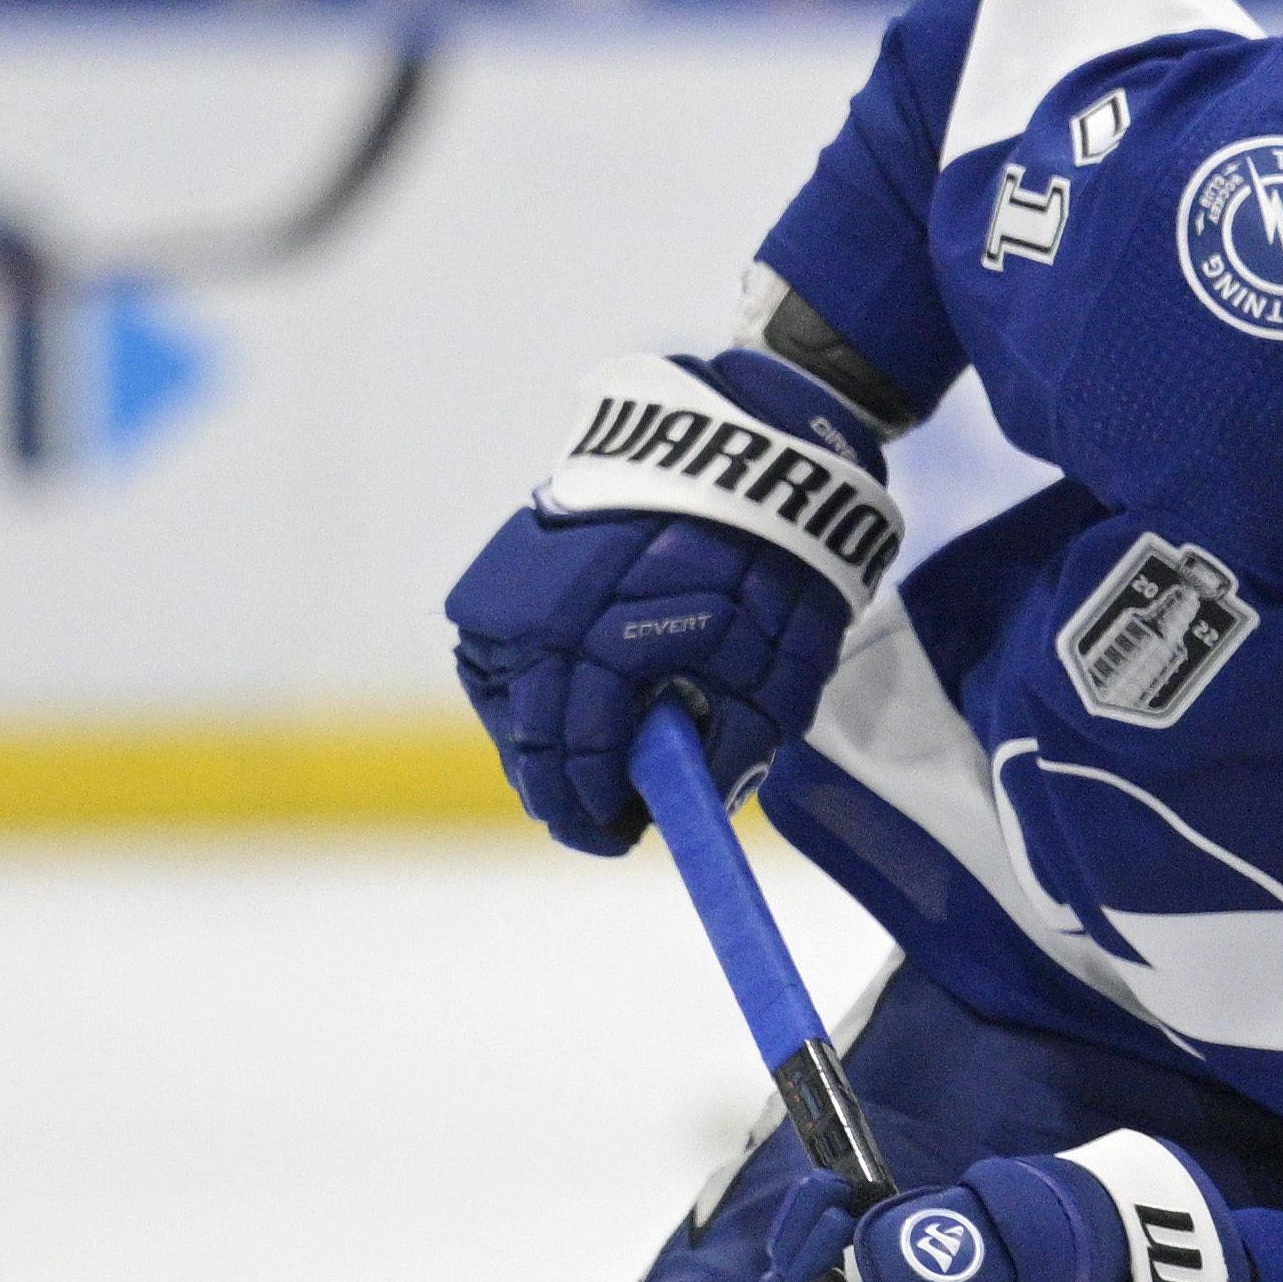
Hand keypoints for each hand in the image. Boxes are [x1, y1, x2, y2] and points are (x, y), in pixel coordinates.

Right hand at [446, 348, 900, 852]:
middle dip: (563, 789)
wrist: (750, 443)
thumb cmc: (779, 558)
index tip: (619, 839)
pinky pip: (502, 647)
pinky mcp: (515, 557)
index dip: (595, 812)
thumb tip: (696, 802)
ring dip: (540, 740)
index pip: (579, 757)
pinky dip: (528, 687)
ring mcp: (521, 583)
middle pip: (530, 736)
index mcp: (609, 646)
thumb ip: (733, 745)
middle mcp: (546, 616)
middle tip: (598, 818)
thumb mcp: (780, 669)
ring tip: (587, 766)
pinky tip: (568, 706)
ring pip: (505, 695)